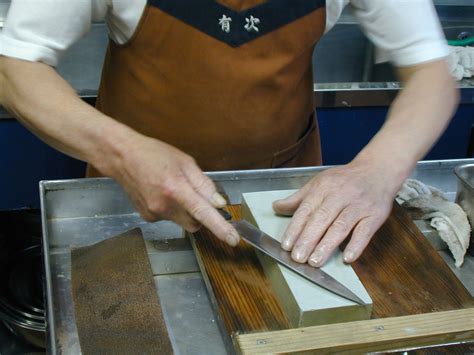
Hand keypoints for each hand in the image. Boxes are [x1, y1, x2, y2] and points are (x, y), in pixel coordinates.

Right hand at [104, 135, 239, 245]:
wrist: (122, 157)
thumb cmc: (154, 154)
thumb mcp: (185, 162)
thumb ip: (203, 184)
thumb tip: (218, 203)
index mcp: (176, 188)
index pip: (203, 213)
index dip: (220, 228)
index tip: (233, 239)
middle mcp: (165, 205)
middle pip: (195, 224)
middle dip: (201, 216)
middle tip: (196, 196)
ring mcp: (154, 214)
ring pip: (182, 221)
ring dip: (185, 210)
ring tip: (173, 189)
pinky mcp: (148, 217)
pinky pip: (169, 218)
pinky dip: (171, 210)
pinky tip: (161, 193)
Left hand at [272, 161, 396, 266]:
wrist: (379, 170)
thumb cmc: (345, 180)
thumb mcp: (319, 183)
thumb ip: (298, 198)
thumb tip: (276, 207)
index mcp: (323, 188)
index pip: (306, 210)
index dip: (295, 228)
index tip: (286, 245)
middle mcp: (340, 196)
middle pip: (321, 219)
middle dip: (308, 239)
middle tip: (297, 257)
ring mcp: (358, 205)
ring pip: (340, 226)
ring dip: (327, 245)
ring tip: (315, 261)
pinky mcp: (375, 215)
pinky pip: (365, 231)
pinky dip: (356, 245)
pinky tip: (348, 258)